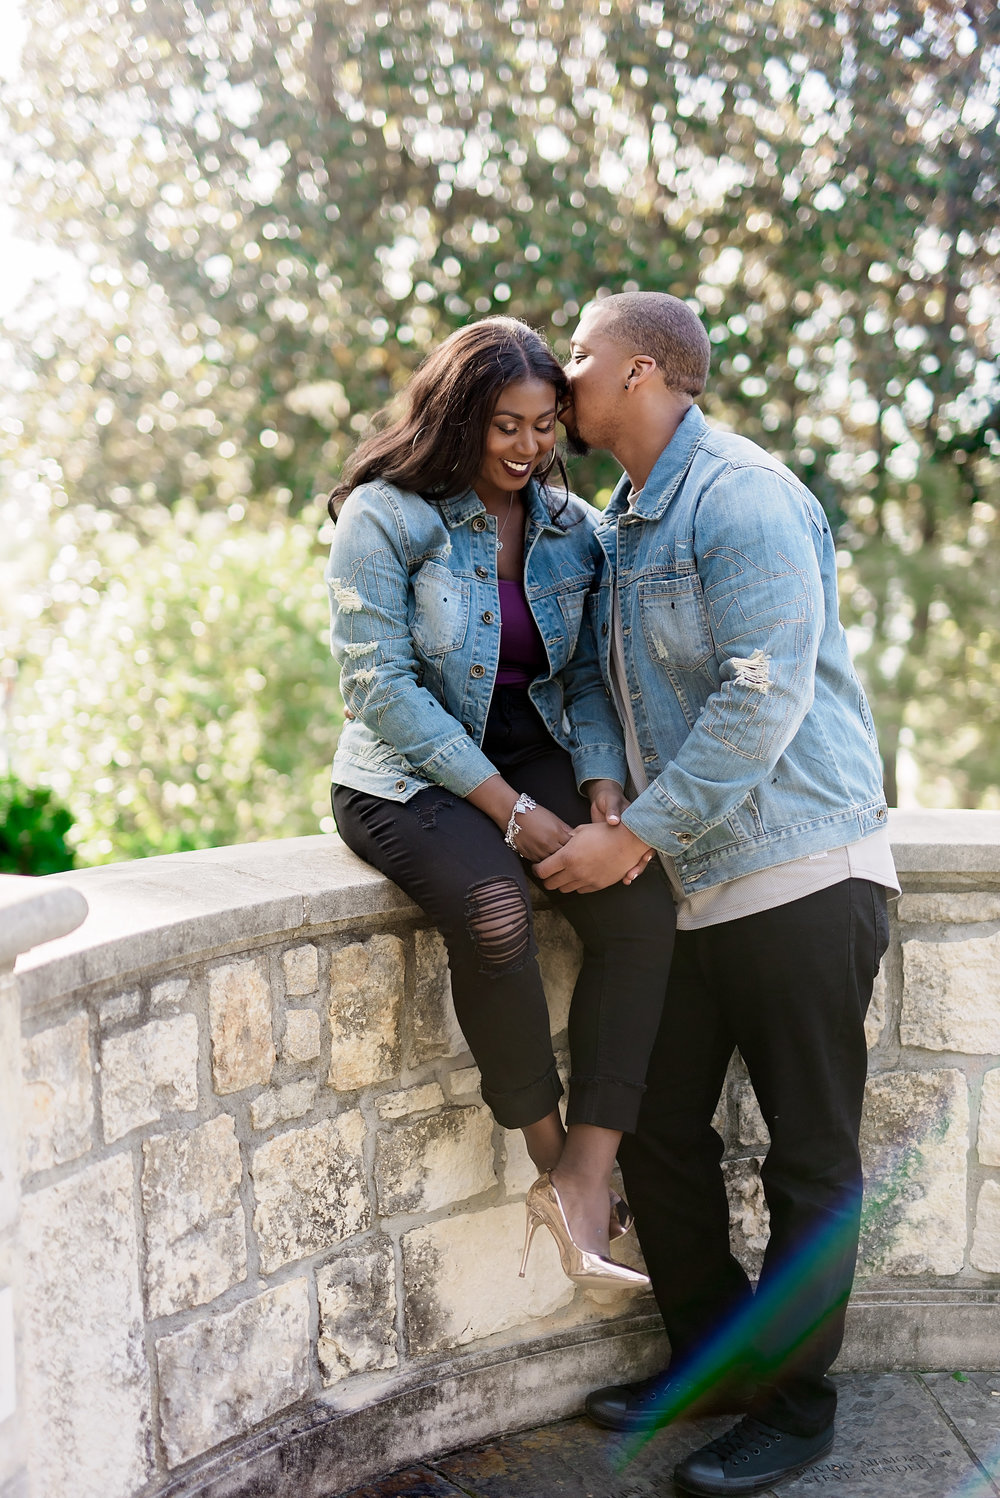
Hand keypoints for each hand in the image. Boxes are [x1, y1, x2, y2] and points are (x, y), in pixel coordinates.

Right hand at [509, 803, 574, 861]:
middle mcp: (548, 844)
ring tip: (557, 857)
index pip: (572, 846)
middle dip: (566, 855)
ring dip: (555, 860)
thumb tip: (576, 837)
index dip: (574, 847)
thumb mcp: (554, 818)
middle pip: (563, 856)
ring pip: (552, 863)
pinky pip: (541, 863)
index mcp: (557, 834)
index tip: (575, 847)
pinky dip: (544, 861)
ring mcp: (538, 851)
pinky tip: (546, 856)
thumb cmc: (534, 814)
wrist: (514, 815)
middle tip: (568, 855)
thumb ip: (566, 829)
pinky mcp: (529, 856)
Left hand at [534, 821, 652, 893]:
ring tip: (563, 874)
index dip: (536, 870)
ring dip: (561, 883)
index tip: (536, 867)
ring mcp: (587, 880)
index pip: (542, 871)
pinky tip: (578, 876)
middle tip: (548, 872)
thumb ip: (566, 841)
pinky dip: (576, 885)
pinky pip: (581, 891)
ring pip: (565, 889)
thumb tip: (560, 846)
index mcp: (567, 856)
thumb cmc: (604, 831)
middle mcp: (575, 871)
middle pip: (551, 884)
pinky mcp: (598, 885)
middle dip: (546, 879)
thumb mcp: (580, 830)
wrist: (628, 840)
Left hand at [584, 779, 653, 883]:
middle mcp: (635, 835)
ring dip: (631, 869)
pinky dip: (620, 868)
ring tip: (628, 878)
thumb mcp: (612, 802)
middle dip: (639, 865)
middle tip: (633, 874)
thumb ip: (613, 811)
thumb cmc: (610, 799)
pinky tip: (618, 876)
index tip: (645, 857)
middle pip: (642, 853)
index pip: (648, 839)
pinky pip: (620, 859)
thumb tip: (614, 821)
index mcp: (638, 824)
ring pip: (632, 859)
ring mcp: (625, 842)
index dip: (648, 850)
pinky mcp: (615, 846)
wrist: (602, 801)